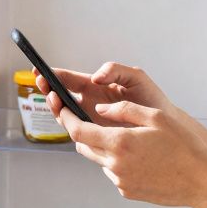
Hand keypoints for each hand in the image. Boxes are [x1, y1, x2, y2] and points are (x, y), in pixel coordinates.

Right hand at [35, 61, 171, 127]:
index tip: (41, 71)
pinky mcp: (96, 136)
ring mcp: (91, 120)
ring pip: (65, 115)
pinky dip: (68, 123)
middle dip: (49, 90)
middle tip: (43, 84)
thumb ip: (115, 71)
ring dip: (56, 106)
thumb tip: (95, 77)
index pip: (70, 80)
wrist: (165, 126)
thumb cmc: (152, 101)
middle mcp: (89, 104)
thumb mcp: (136, 77)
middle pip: (61, 97)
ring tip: (54, 97)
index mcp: (96, 87)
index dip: (54, 75)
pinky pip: (77, 131)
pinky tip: (66, 116)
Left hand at [50, 95, 206, 207]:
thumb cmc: (183, 146)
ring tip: (126, 138)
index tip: (62, 108)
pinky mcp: (128, 192)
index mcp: (119, 143)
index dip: (66, 118)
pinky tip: (140, 156)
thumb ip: (123, 110)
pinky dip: (118, 162)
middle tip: (91, 120)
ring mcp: (121, 181)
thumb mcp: (155, 117)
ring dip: (103, 148)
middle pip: (83, 147)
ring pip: (99, 160)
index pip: (78, 131)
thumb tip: (99, 110)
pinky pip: (114, 173)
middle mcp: (115, 165)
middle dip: (82, 132)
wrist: (202, 180)